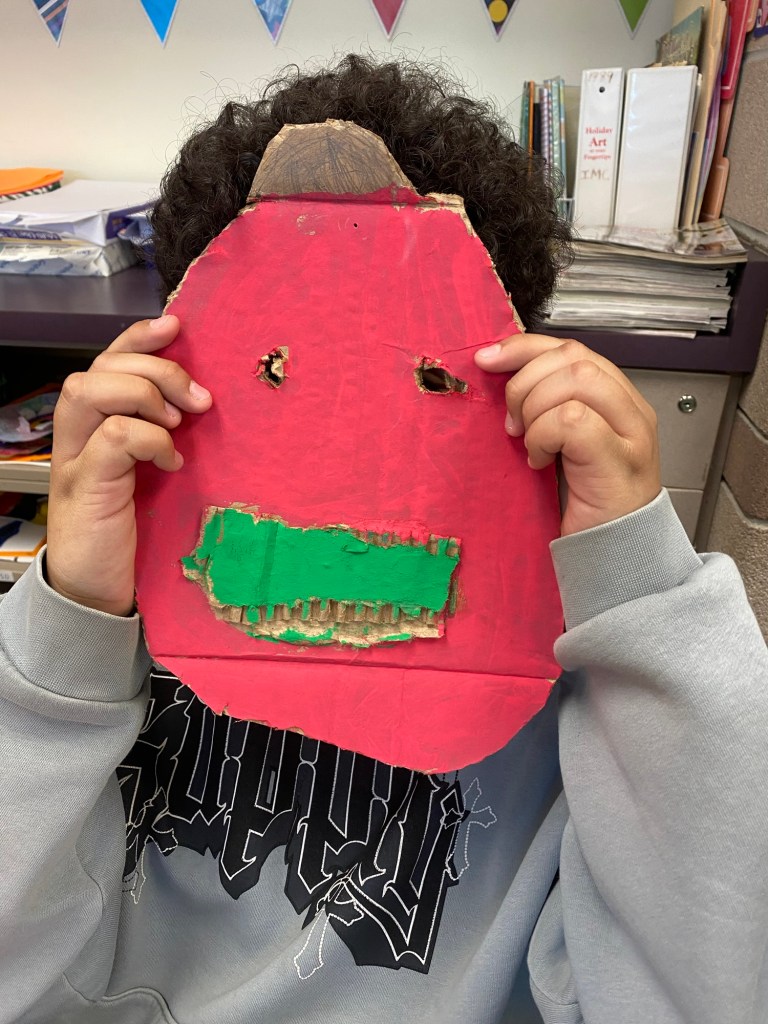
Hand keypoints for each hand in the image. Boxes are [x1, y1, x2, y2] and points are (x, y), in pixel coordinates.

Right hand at [46, 315, 211, 615]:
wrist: (97, 591)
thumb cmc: (129, 533)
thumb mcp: (151, 474)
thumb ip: (163, 438)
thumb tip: (204, 406)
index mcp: (95, 426)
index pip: (108, 361)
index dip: (138, 337)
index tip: (177, 325)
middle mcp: (77, 435)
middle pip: (101, 368)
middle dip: (155, 369)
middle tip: (199, 399)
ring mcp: (76, 459)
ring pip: (92, 390)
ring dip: (143, 395)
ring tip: (178, 424)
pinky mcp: (86, 486)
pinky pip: (113, 437)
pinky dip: (148, 440)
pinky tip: (171, 462)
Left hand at [475, 334, 660, 536]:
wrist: (613, 552)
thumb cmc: (586, 502)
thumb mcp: (561, 442)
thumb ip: (547, 406)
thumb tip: (502, 376)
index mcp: (617, 398)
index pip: (572, 348)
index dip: (525, 347)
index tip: (487, 359)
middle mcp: (631, 409)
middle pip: (574, 357)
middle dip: (526, 382)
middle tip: (512, 422)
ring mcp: (630, 432)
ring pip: (576, 380)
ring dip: (535, 408)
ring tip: (528, 442)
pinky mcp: (618, 458)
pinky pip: (571, 419)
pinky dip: (543, 436)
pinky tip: (540, 461)